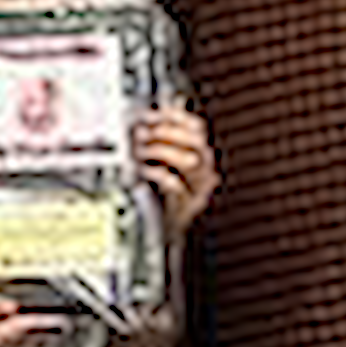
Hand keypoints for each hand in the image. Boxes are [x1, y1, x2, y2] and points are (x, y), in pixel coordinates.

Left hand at [133, 104, 217, 239]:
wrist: (161, 240)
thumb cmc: (162, 202)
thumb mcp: (165, 166)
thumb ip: (167, 136)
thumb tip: (162, 106)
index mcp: (200, 158)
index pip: (196, 127)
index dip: (175, 116)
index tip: (152, 113)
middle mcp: (204, 173)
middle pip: (196, 140)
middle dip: (167, 132)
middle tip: (143, 132)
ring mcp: (197, 191)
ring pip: (191, 160)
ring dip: (162, 150)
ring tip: (141, 149)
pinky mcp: (186, 209)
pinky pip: (176, 186)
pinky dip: (158, 174)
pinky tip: (143, 171)